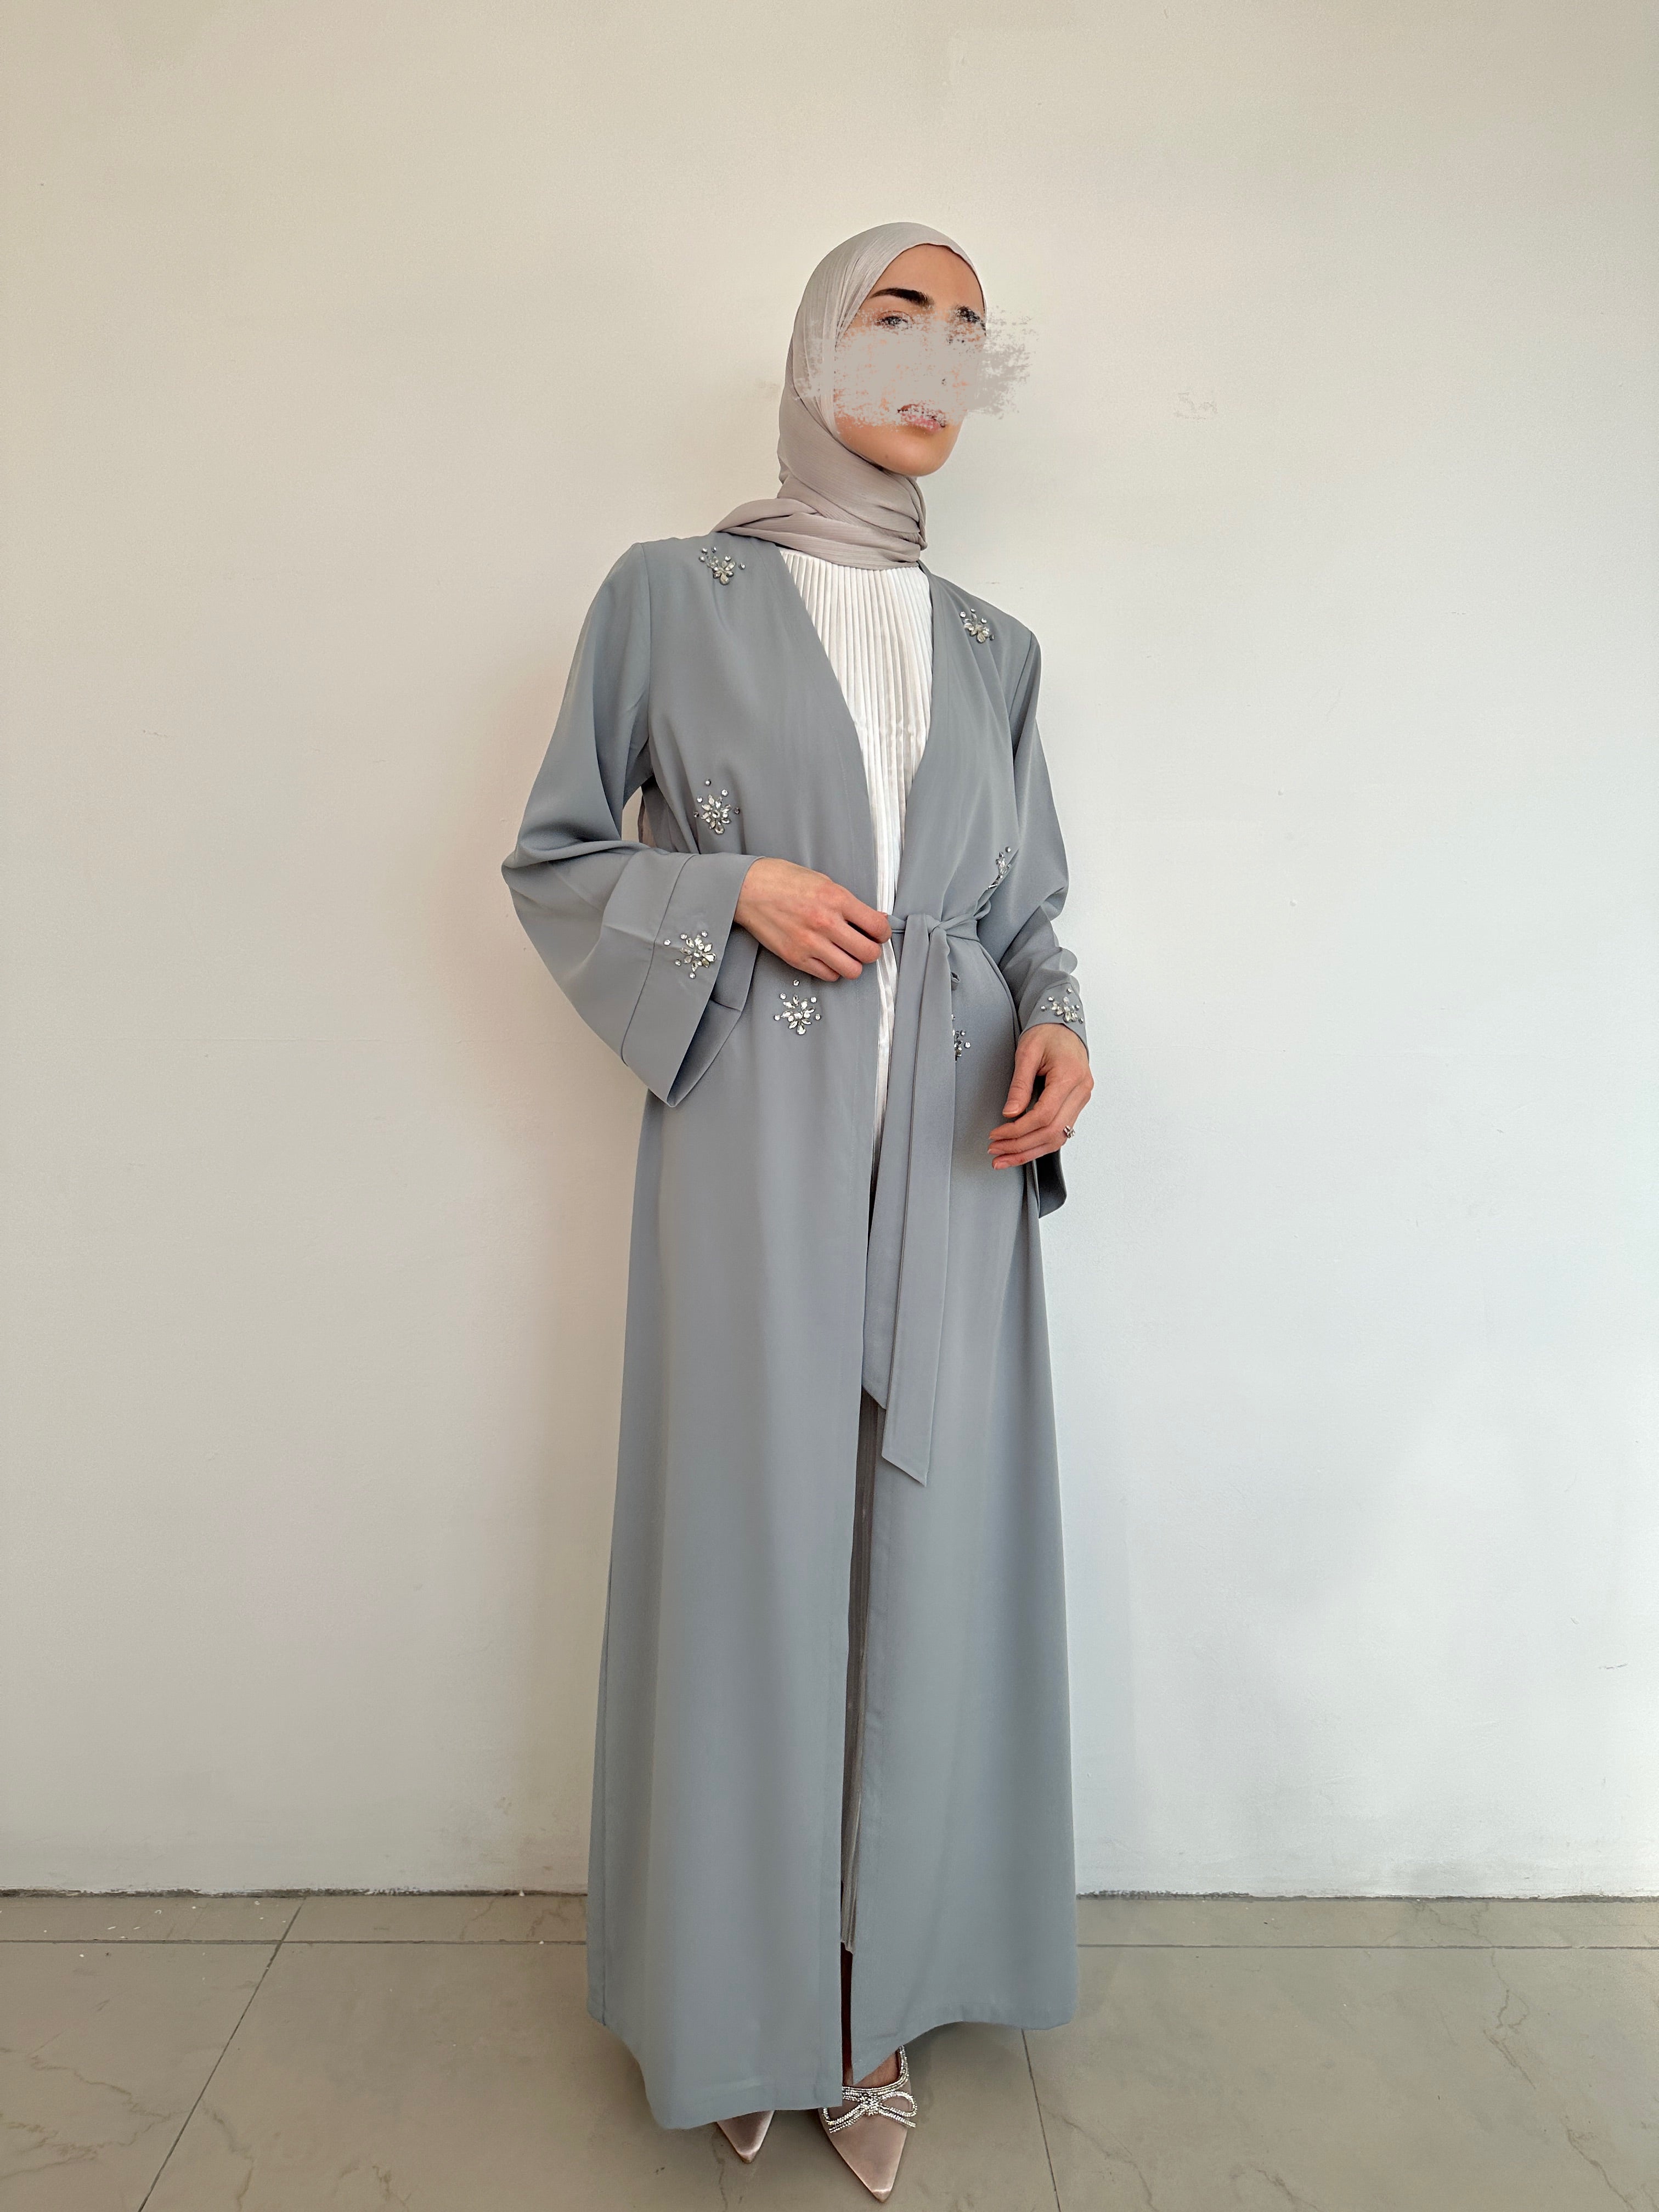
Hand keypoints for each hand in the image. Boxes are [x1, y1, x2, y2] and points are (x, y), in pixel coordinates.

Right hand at [734, 857, 890, 981]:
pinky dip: (833, 969)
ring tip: (846, 953)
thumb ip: (850, 903)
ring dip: (853, 963)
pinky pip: (828, 975)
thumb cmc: (784, 880)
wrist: (747, 889)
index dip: (884, 933)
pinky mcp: (795, 958)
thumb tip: (877, 920)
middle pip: (869, 953)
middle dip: (871, 950)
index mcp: (836, 899)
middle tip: (864, 944)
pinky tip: (827, 956)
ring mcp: (809, 943)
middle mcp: (825, 923)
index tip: (878, 933)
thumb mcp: (823, 881)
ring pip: (852, 970)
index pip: (878, 927)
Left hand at [989, 1022, 1092, 1169]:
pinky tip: (1022, 1149)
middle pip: (1052, 1132)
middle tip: (996, 1150)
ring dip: (1030, 1151)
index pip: (1044, 1116)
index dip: (1018, 1130)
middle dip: (1021, 1146)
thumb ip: (1019, 1085)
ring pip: (1059, 1138)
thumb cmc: (1047, 1033)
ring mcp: (1081, 1099)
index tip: (997, 1134)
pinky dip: (1040, 1144)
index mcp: (1070, 1077)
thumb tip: (1010, 1113)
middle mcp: (1081, 1091)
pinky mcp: (1076, 1104)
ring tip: (1005, 1157)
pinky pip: (1061, 1132)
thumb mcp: (1027, 1053)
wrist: (1063, 1025)